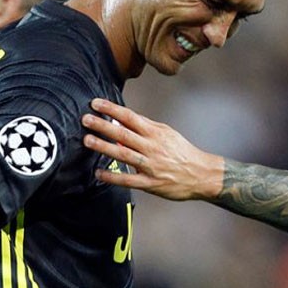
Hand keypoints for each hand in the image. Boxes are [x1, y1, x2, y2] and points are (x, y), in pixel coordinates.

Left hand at [81, 98, 223, 200]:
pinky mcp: (151, 183)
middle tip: (85, 119)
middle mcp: (152, 147)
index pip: (130, 117)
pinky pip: (128, 179)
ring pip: (124, 154)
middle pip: (123, 134)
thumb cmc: (182, 152)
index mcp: (156, 133)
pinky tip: (99, 173)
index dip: (111, 109)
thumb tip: (121, 122)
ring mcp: (151, 166)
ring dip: (104, 147)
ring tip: (87, 140)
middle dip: (103, 125)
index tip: (95, 103)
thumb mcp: (167, 133)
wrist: (202, 174)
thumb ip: (145, 127)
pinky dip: (113, 176)